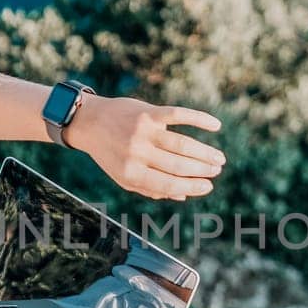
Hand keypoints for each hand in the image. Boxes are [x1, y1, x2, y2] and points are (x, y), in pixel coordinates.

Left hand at [65, 96, 225, 200]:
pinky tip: (216, 125)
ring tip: (218, 158)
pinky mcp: (148, 112)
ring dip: (205, 152)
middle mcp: (137, 153)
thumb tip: (183, 196)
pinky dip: (200, 119)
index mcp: (132, 173)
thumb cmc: (110, 153)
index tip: (208, 186)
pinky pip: (179, 115)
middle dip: (202, 170)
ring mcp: (143, 131)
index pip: (169, 185)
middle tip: (217, 170)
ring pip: (182, 144)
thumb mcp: (124, 176)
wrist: (89, 121)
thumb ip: (150, 188)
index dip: (192, 187)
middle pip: (179, 165)